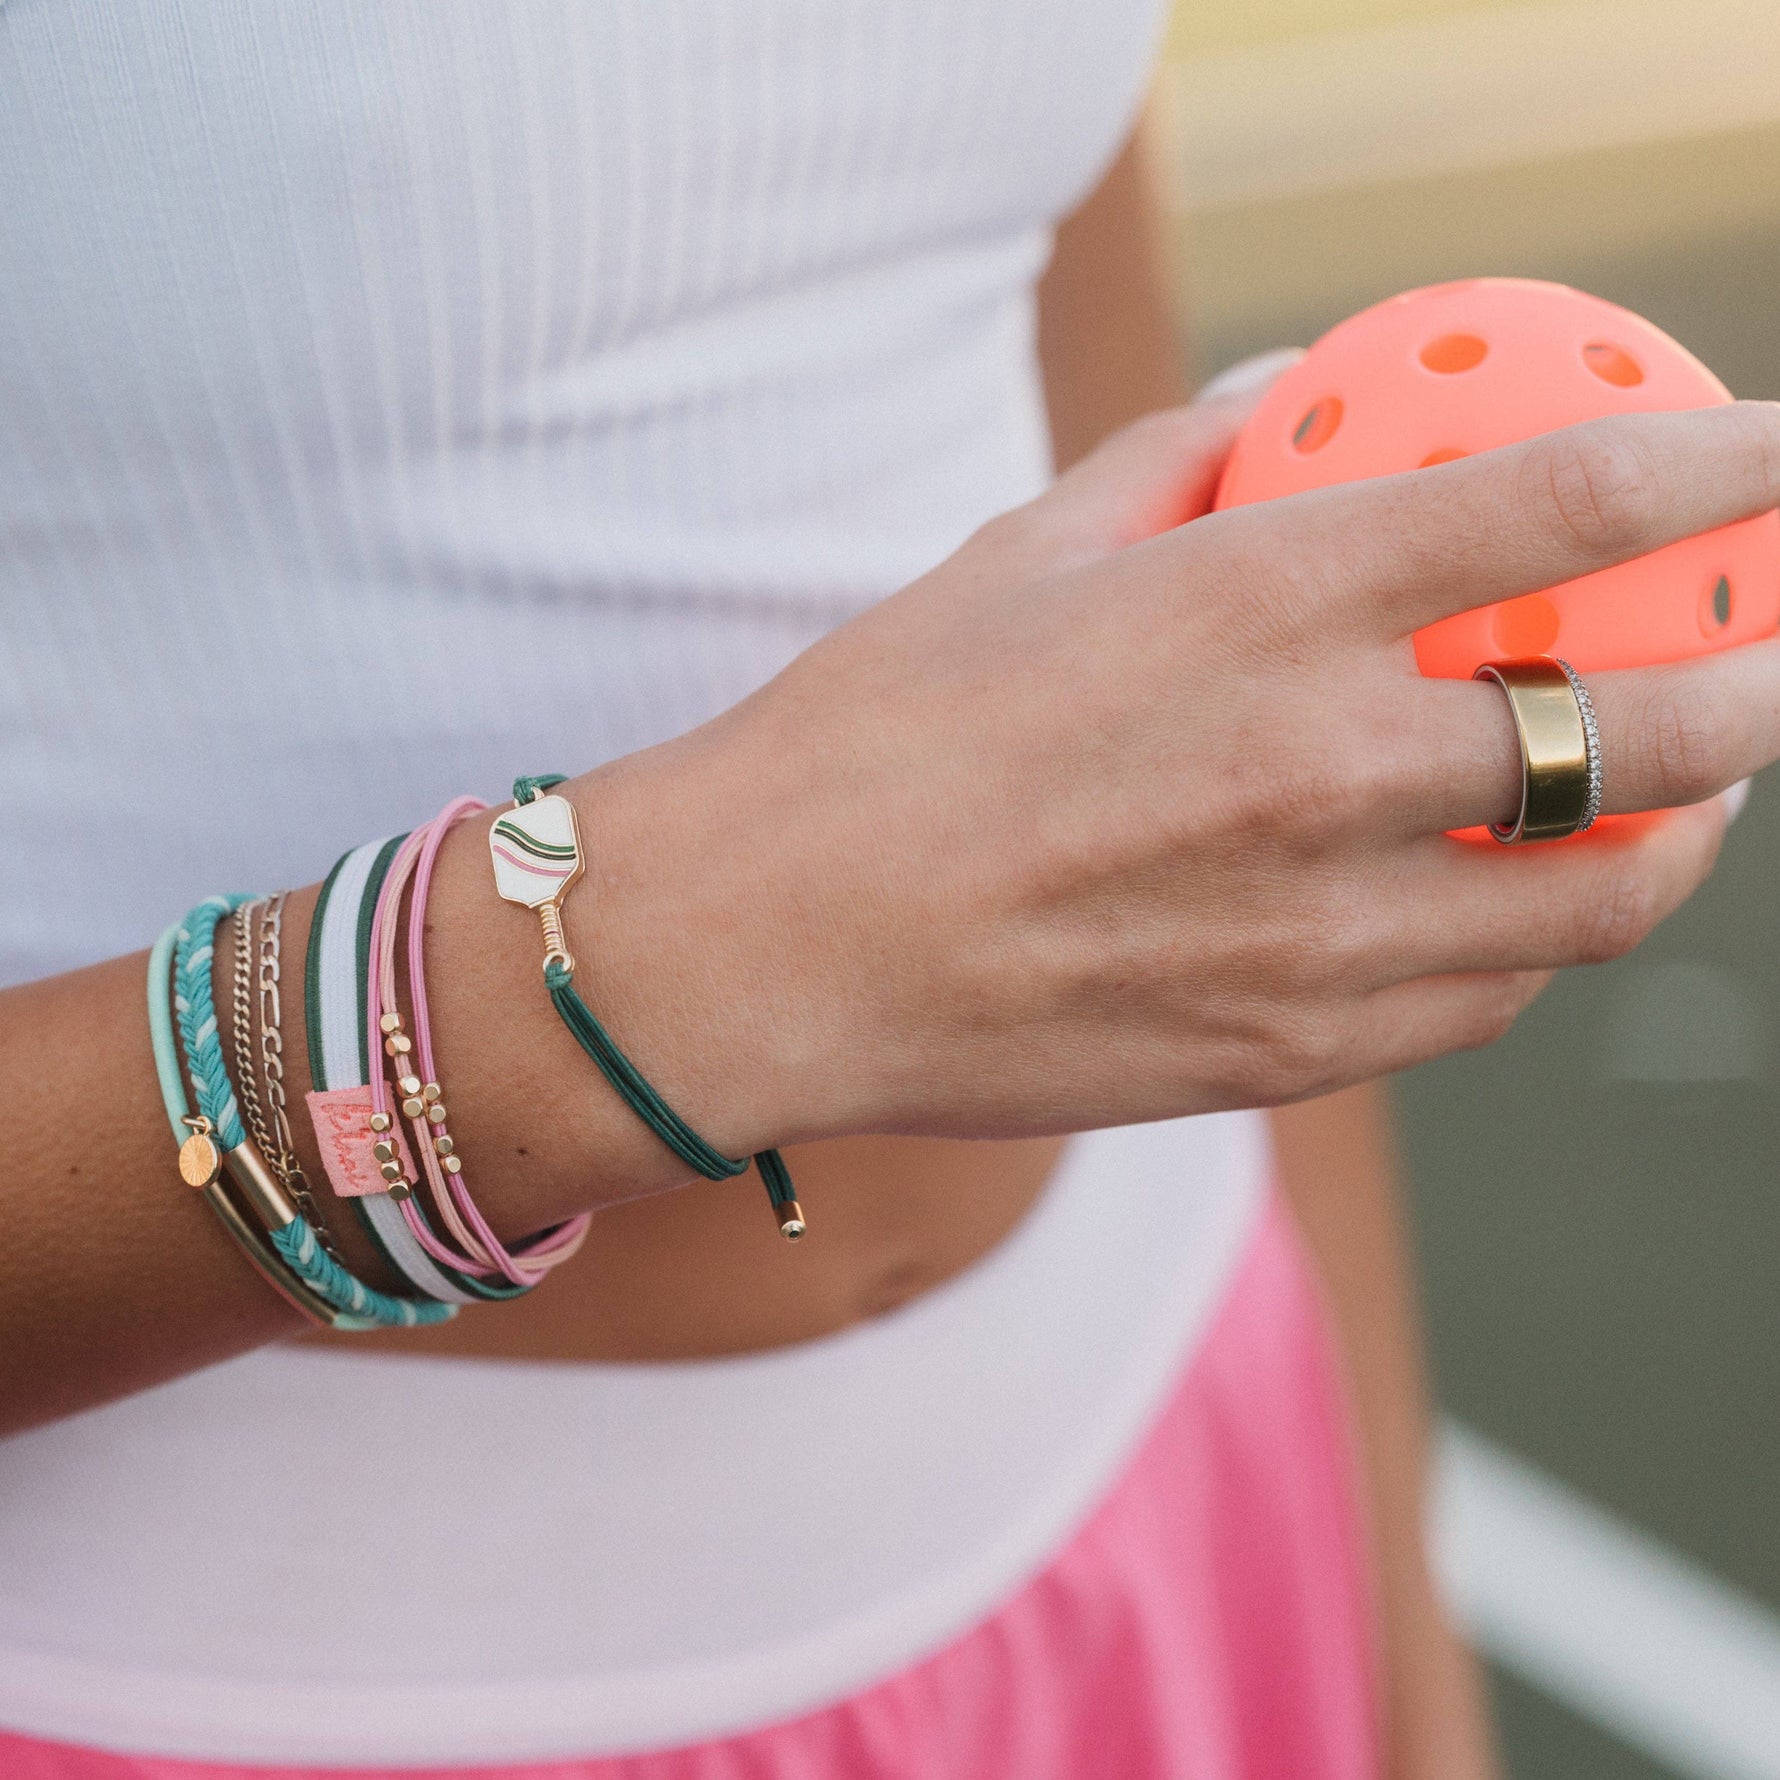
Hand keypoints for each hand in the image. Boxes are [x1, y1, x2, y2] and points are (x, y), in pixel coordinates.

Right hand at [576, 390, 1779, 1150]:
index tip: (1778, 458)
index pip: (1560, 504)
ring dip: (1671, 846)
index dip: (1715, 465)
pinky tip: (1504, 916)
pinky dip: (1526, 952)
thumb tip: (1275, 401)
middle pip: (1650, 735)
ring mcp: (1313, 935)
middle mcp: (1319, 772)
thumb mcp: (1015, 555)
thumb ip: (1170, 465)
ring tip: (1670, 811)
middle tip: (1763, 669)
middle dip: (1759, 691)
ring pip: (1594, 907)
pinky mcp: (1281, 1055)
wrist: (768, 946)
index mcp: (1255, 608)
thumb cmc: (874, 737)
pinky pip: (1475, 1006)